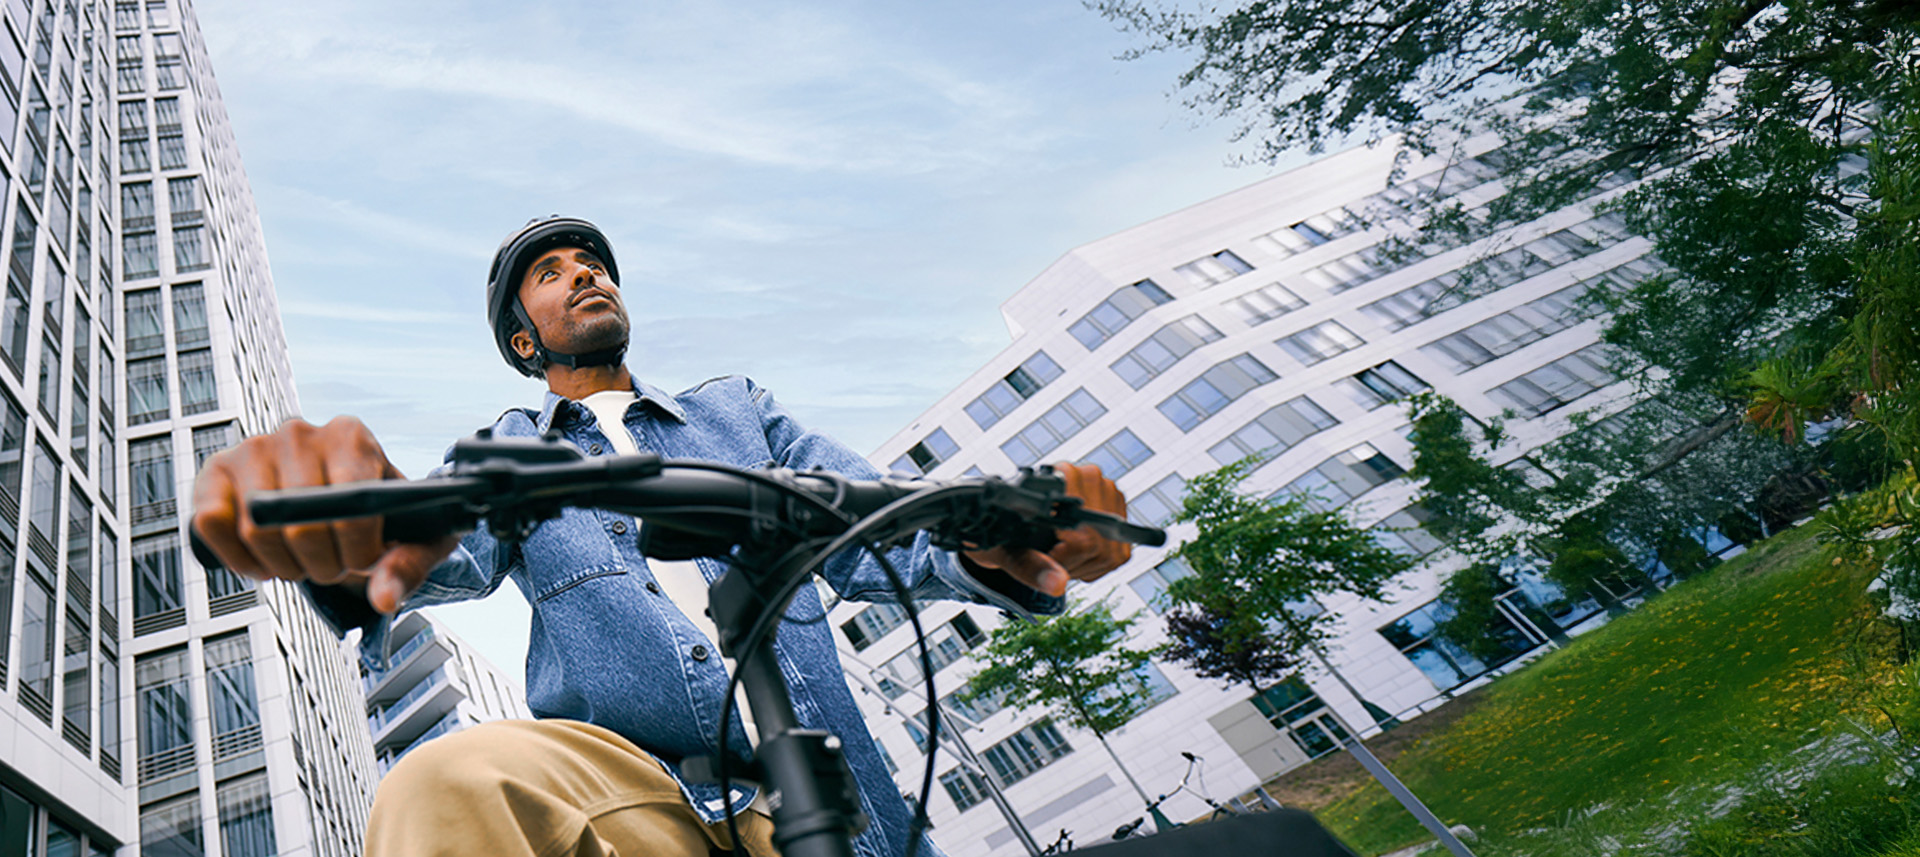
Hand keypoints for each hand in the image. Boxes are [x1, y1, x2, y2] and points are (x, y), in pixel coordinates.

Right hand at [190, 416, 461, 613]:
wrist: (343, 506)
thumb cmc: (384, 518)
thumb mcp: (416, 538)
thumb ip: (407, 566)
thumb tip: (382, 598)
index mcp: (352, 437)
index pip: (350, 506)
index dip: (357, 551)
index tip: (364, 560)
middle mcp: (299, 433)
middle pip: (301, 526)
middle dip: (321, 565)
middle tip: (332, 564)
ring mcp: (252, 448)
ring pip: (256, 529)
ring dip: (283, 565)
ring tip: (303, 560)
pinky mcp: (216, 473)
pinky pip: (210, 523)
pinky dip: (238, 558)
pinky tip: (265, 560)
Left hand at [962, 461, 1131, 596]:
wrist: (1002, 515)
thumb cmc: (998, 528)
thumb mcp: (1003, 548)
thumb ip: (1030, 566)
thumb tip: (1057, 585)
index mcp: (1064, 476)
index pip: (1082, 537)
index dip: (1061, 558)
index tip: (1041, 554)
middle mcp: (1092, 478)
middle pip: (1099, 546)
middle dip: (1070, 563)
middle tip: (1045, 553)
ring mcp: (1109, 493)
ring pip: (1110, 553)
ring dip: (1081, 564)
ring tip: (1055, 550)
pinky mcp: (1119, 512)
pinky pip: (1117, 555)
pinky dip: (1092, 564)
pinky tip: (1070, 552)